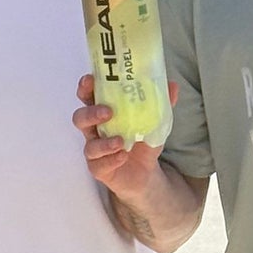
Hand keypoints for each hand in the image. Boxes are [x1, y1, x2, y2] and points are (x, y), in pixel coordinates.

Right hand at [72, 72, 175, 202]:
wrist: (145, 173)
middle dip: (90, 113)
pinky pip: (98, 164)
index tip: (90, 79)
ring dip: (103, 142)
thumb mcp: (155, 121)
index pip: (88, 97)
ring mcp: (94, 150)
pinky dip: (111, 159)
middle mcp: (94, 130)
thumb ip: (162, 104)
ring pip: (89, 145)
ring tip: (120, 141)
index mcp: (102, 113)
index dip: (85, 88)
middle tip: (108, 112)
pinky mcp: (99, 168)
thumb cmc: (142, 140)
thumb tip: (173, 85)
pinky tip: (123, 156)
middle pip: (80, 118)